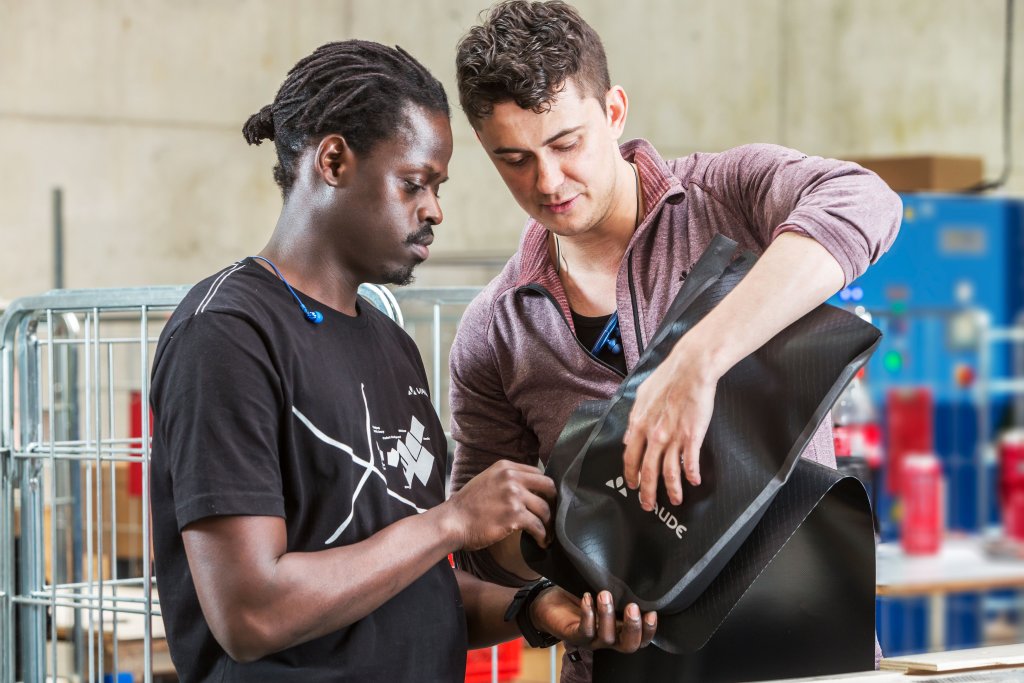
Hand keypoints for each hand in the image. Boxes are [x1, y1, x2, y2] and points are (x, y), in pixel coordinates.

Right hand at [441, 460, 555, 550]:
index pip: (538, 473)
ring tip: (547, 533)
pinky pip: (538, 526)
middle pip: (548, 486)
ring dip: (549, 524)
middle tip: (552, 515)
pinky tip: (541, 542)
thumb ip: (506, 480)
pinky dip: (543, 536)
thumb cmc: (468, 505)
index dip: (544, 488)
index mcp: (505, 467)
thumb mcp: (487, 480)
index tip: (545, 500)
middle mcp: (511, 478)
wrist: (453, 521)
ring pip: (545, 509)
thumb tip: (528, 489)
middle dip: (554, 502)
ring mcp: (514, 496)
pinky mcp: (514, 516)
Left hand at [531, 587, 655, 651]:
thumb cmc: (580, 596)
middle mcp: (607, 638)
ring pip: (606, 638)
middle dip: (633, 628)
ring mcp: (591, 639)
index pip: (640, 639)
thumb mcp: (603, 592)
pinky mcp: (573, 635)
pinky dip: (588, 614)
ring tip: (605, 594)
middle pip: (628, 646)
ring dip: (607, 615)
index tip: (652, 612)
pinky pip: (584, 630)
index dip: (649, 630)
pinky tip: (587, 598)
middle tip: (633, 607)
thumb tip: (637, 570)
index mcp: (619, 629)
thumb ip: (619, 590)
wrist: (549, 602)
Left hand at [622, 340, 721, 509]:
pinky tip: (694, 481)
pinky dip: (691, 474)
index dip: (631, 474)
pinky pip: (690, 461)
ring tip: (676, 501)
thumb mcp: (641, 396)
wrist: (691, 368)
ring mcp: (673, 436)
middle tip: (648, 505)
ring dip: (672, 490)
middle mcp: (654, 434)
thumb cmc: (668, 378)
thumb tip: (629, 437)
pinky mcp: (692, 436)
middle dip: (647, 492)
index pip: (630, 457)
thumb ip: (634, 419)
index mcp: (639, 424)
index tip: (633, 485)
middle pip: (647, 470)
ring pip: (668, 472)